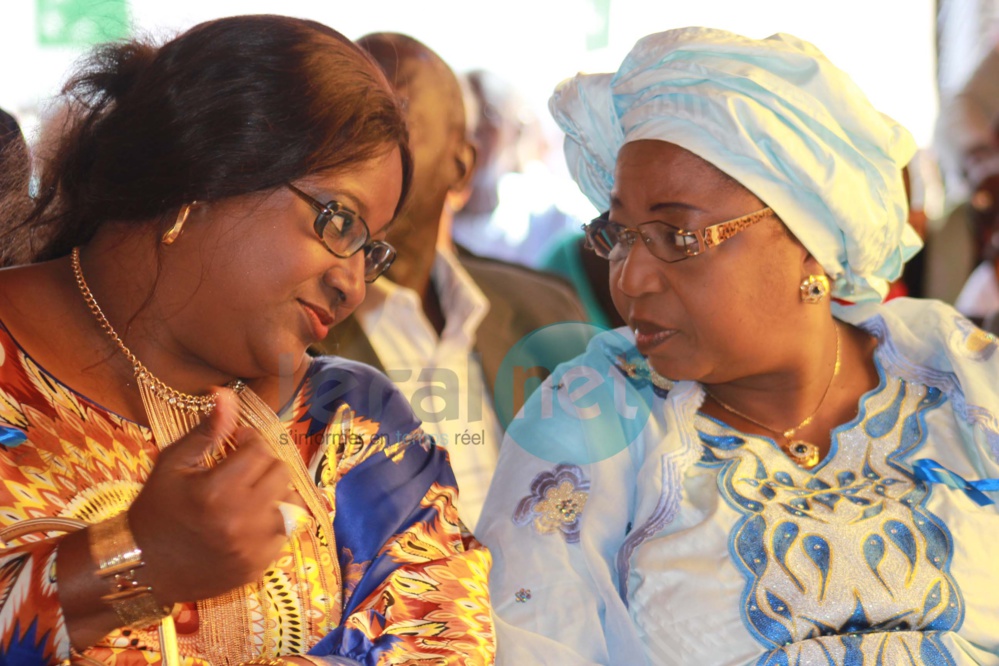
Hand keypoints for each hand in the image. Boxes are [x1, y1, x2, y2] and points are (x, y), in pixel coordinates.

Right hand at [128, 389, 293, 604]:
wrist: (141, 566)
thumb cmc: (155, 509)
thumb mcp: (172, 464)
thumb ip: (206, 431)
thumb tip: (225, 395)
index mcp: (216, 491)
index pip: (259, 450)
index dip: (249, 440)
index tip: (236, 443)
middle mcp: (240, 519)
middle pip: (281, 473)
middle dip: (265, 463)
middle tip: (244, 468)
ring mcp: (252, 546)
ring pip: (292, 503)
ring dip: (276, 492)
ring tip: (252, 493)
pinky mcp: (258, 566)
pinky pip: (286, 532)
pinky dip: (274, 520)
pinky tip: (250, 519)